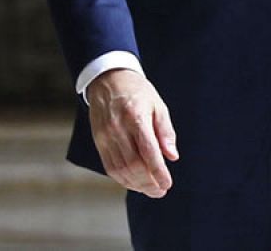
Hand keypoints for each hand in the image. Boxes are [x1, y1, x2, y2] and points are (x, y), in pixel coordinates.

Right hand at [85, 68, 177, 197]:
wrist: (108, 80)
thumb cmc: (138, 92)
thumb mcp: (158, 106)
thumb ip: (165, 131)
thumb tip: (172, 156)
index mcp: (136, 118)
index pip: (148, 152)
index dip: (158, 172)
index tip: (168, 184)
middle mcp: (118, 129)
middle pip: (133, 165)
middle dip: (148, 182)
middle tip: (161, 191)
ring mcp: (105, 137)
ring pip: (120, 169)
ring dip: (136, 184)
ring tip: (151, 190)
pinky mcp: (98, 142)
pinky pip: (109, 166)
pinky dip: (122, 179)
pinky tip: (134, 183)